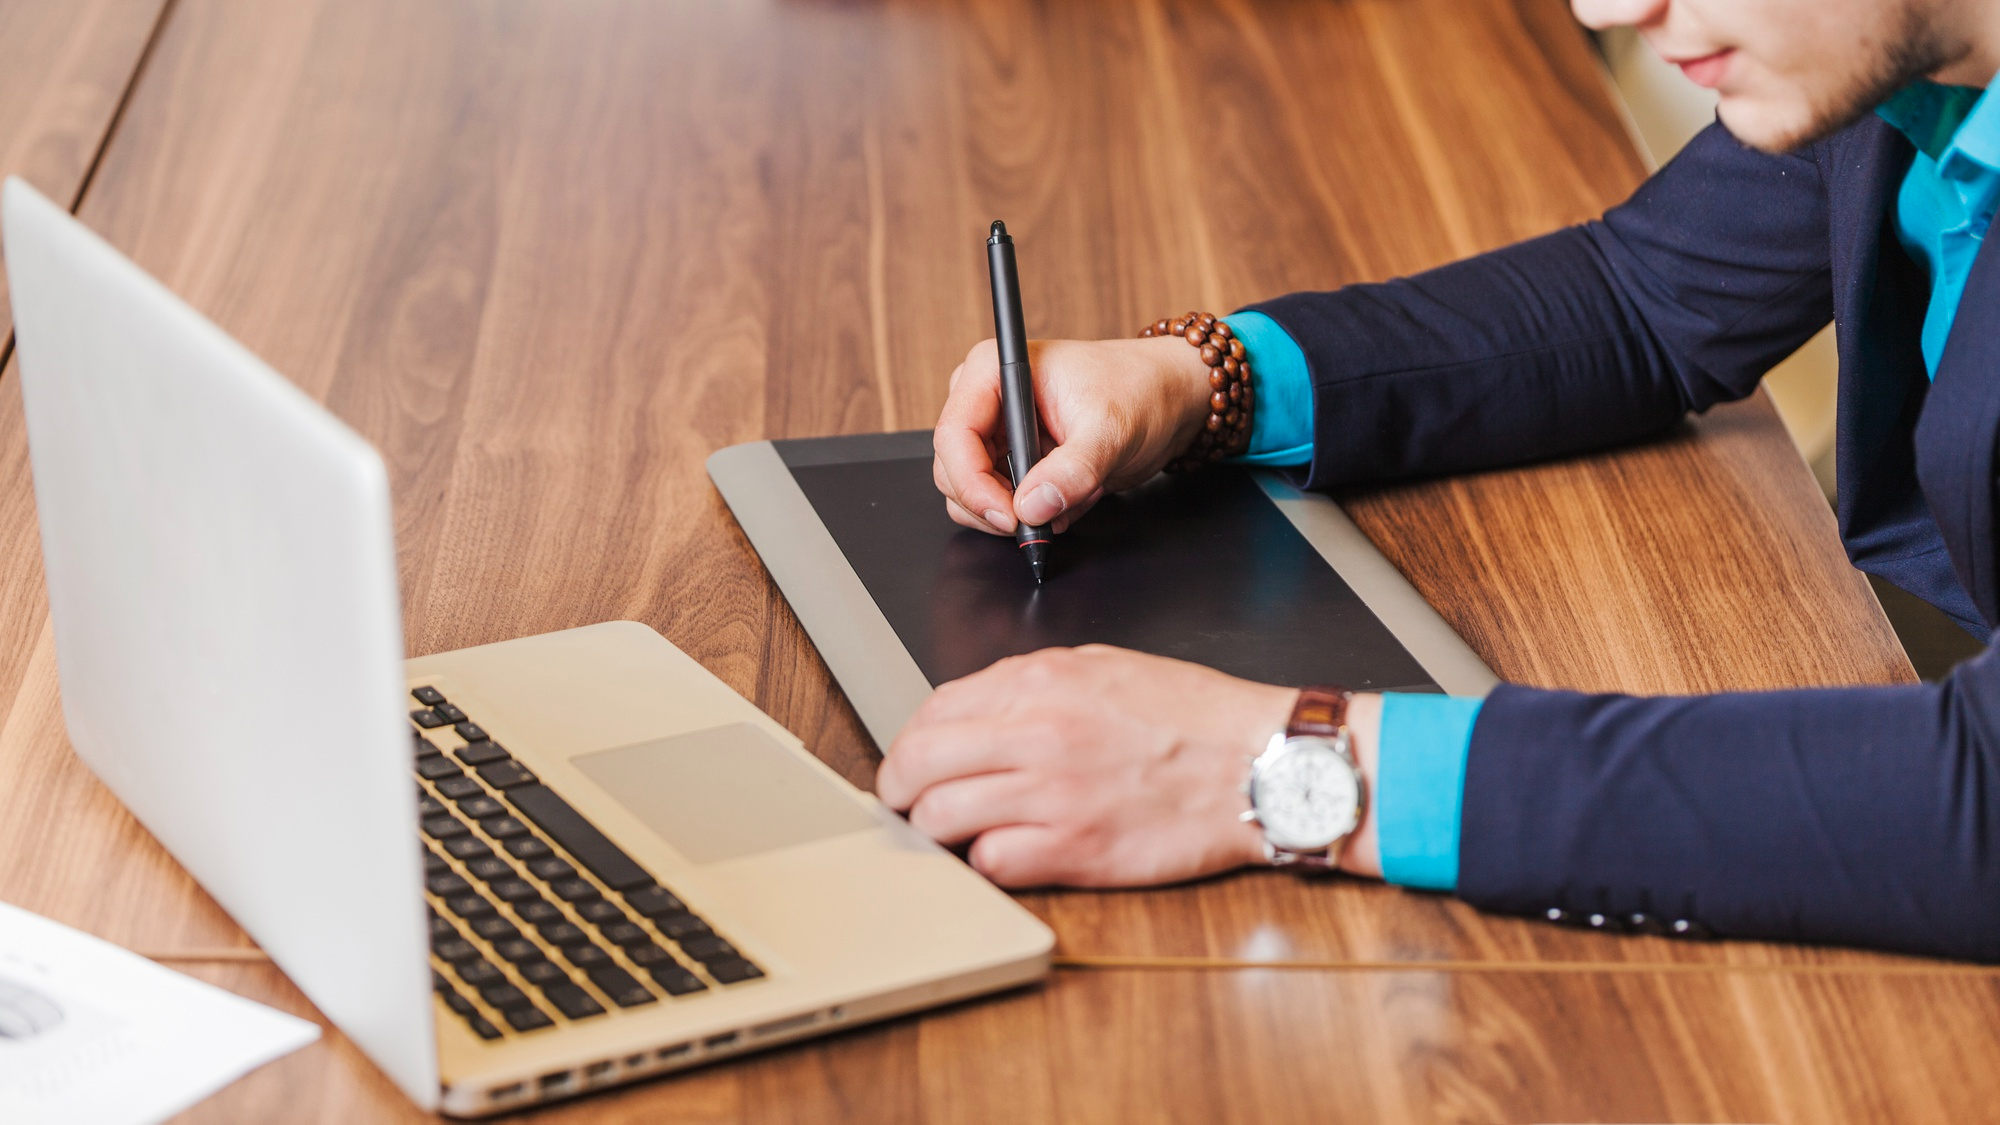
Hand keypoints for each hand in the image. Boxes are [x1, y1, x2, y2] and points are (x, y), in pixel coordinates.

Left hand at [876, 645, 1383, 887]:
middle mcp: (1037, 732)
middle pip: (917, 764)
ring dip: (935, 831)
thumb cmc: (1194, 718)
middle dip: (898, 789)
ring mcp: (1052, 793)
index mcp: (1040, 683)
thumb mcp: (1104, 668)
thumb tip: (973, 709)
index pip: (933, 712)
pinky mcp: (1074, 849)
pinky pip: (991, 862)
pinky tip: (1003, 853)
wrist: (1260, 765)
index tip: (913, 761)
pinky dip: (984, 863)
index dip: (910, 742)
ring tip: (951, 834)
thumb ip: (1031, 684)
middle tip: (904, 803)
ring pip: (940, 817)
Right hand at [932, 336, 1211, 535]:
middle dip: (996, 505)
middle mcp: (987, 399)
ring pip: (970, 494)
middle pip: (953, 471)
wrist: (1169, 398)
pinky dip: (1034, 515)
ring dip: (1019, 513)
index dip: (972, 484)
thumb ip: (1072, 470)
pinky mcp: (1013, 460)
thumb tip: (1032, 506)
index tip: (1009, 516)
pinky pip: (1000, 504)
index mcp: (996, 369)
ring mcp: (997, 432)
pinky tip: (1072, 497)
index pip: (954, 436)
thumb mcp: (1111, 430)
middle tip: (1043, 520)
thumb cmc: (1141, 389)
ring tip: (1072, 495)